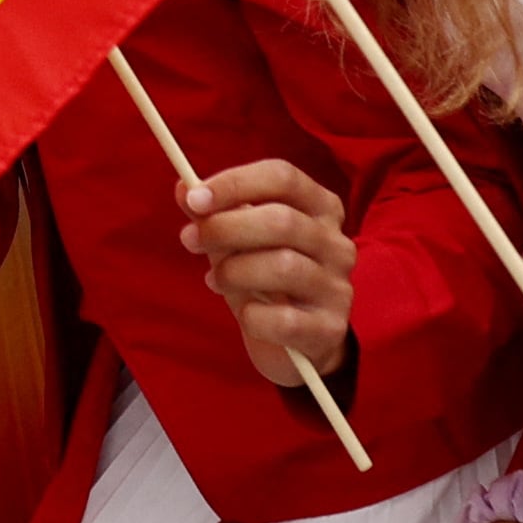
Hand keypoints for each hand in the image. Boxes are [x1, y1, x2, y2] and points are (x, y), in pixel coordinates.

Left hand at [179, 153, 354, 389]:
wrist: (293, 345)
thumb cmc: (264, 281)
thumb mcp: (237, 242)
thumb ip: (213, 214)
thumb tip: (183, 188)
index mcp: (320, 208)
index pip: (283, 178)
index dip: (235, 184)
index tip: (195, 199)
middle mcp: (337, 244)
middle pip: (282, 220)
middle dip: (225, 228)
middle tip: (190, 240)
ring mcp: (338, 287)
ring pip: (284, 266)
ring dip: (234, 272)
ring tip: (215, 280)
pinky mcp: (330, 329)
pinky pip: (283, 319)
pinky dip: (252, 317)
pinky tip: (246, 315)